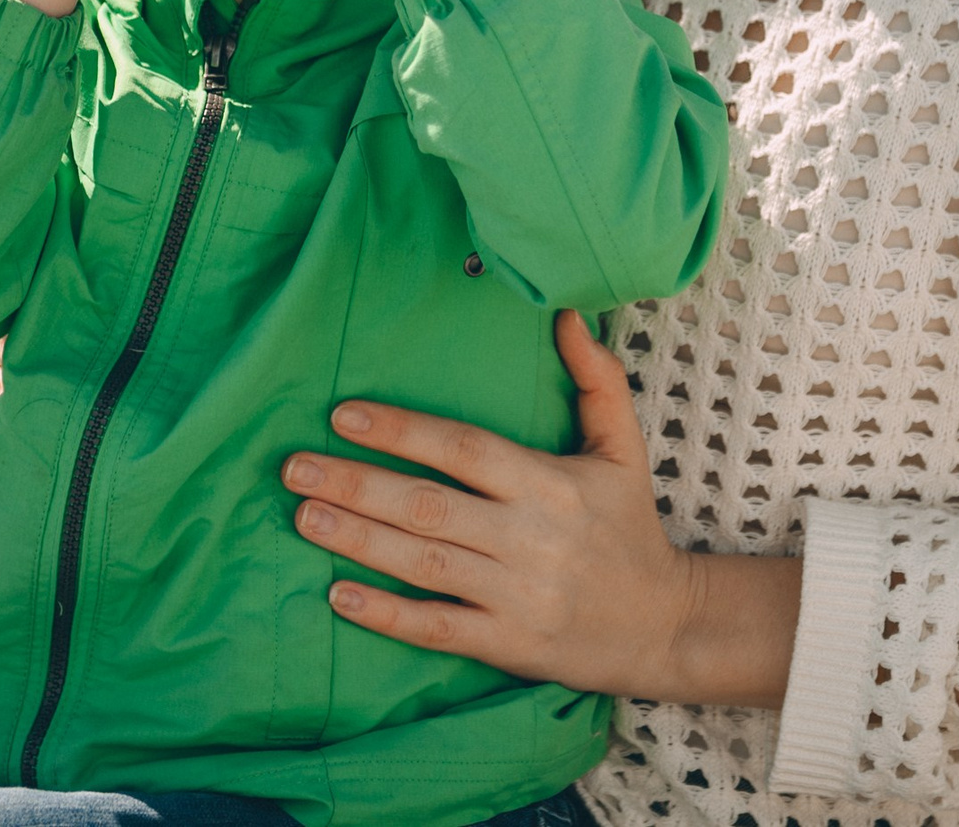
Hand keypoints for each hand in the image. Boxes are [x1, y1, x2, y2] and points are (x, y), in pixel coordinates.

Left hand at [280, 311, 802, 706]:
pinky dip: (386, 615)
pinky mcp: (508, 644)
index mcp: (550, 482)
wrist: (665, 625)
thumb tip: (566, 314)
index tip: (343, 414)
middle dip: (356, 484)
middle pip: (429, 507)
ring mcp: (517, 594)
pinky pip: (437, 628)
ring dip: (357, 541)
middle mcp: (530, 538)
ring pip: (424, 564)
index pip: (464, 448)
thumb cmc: (630, 526)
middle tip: (294, 468)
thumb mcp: (623, 447)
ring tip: (302, 517)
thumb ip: (596, 379)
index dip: (402, 431)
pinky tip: (338, 596)